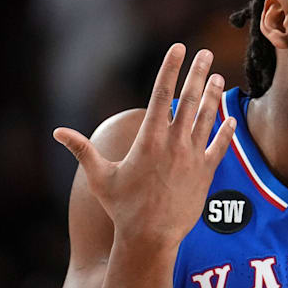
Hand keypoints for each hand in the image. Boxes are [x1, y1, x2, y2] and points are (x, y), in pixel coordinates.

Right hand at [53, 44, 235, 250]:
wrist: (150, 238)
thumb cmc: (122, 208)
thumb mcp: (100, 177)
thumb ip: (82, 150)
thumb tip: (57, 132)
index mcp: (149, 139)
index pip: (161, 94)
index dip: (170, 68)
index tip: (178, 48)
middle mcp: (174, 143)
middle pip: (189, 100)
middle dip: (198, 73)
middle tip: (205, 53)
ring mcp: (193, 158)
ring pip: (206, 119)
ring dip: (213, 96)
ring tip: (218, 77)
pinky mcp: (206, 173)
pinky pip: (219, 146)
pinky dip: (226, 130)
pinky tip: (230, 117)